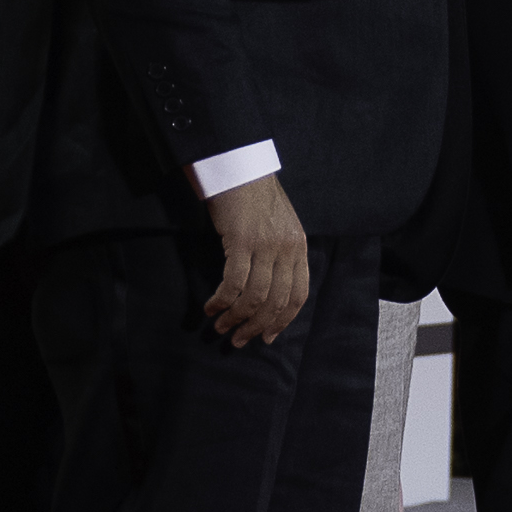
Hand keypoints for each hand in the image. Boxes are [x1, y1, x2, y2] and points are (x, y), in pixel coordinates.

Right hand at [199, 172, 308, 345]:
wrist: (241, 171)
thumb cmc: (257, 200)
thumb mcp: (281, 228)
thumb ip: (281, 256)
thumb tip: (271, 293)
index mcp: (299, 247)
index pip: (299, 295)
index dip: (283, 320)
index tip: (268, 337)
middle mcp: (287, 249)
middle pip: (277, 301)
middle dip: (257, 326)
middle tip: (239, 340)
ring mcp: (265, 245)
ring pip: (255, 296)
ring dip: (236, 317)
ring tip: (221, 327)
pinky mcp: (242, 242)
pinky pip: (233, 282)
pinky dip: (222, 300)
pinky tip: (211, 308)